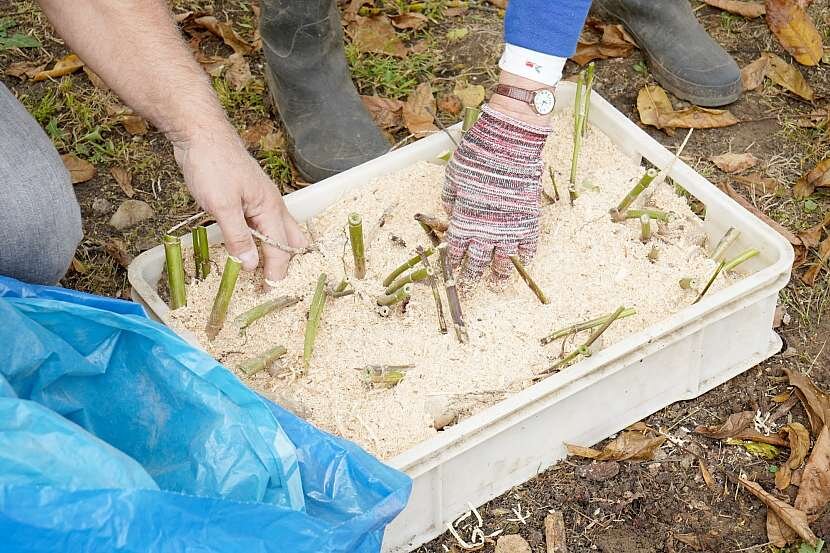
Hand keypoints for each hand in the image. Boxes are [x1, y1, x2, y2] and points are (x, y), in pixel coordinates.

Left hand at [173, 132, 307, 282]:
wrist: (200, 134)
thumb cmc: (212, 165)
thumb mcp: (222, 205)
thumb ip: (238, 236)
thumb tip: (252, 265)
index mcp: (270, 208)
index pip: (279, 248)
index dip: (275, 271)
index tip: (268, 291)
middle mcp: (271, 204)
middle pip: (290, 239)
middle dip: (284, 261)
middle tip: (271, 282)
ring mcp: (260, 199)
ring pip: (278, 230)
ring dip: (274, 249)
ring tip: (264, 269)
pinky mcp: (246, 196)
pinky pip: (261, 223)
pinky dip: (260, 238)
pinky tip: (249, 244)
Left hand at [442, 104, 550, 281]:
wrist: (510, 146)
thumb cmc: (477, 157)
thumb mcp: (453, 177)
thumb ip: (451, 198)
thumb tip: (451, 211)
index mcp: (463, 222)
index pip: (455, 251)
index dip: (454, 263)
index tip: (453, 271)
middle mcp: (485, 232)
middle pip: (477, 262)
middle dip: (473, 277)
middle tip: (471, 288)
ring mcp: (509, 229)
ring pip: (503, 262)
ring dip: (500, 275)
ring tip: (498, 285)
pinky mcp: (528, 222)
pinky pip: (528, 246)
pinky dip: (526, 256)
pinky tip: (523, 262)